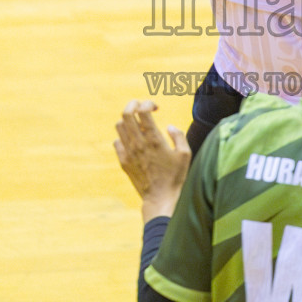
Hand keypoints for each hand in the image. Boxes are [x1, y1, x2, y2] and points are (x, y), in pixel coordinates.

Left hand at [113, 100, 190, 222]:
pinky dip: (123, 136)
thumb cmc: (175, 176)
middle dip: (133, 104)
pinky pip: (117, 141)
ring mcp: (129, 152)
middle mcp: (139, 143)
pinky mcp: (124, 161)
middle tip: (140, 106)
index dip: (148, 103)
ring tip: (137, 123)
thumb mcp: (185, 154)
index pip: (143, 111)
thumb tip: (168, 126)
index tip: (155, 108)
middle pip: (126, 114)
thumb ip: (178, 135)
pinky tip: (133, 141)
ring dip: (128, 120)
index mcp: (154, 139)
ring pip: (119, 126)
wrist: (160, 198)